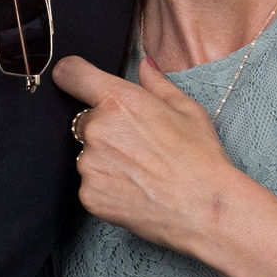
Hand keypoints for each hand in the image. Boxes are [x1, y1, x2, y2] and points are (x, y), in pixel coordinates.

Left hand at [52, 54, 246, 254]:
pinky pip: (90, 183)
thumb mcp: (187, 110)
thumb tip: (144, 66)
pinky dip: (107, 186)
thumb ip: (157, 84)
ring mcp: (89, 164)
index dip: (71, 74)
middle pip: (85, 119)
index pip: (72, 74)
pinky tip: (134, 190)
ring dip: (105, 160)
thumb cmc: (200, 159)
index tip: (73, 78)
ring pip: (88, 154)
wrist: (204, 210)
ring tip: (140, 172)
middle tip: (138, 146)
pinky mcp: (88, 195)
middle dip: (105, 128)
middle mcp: (97, 129)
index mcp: (118, 101)